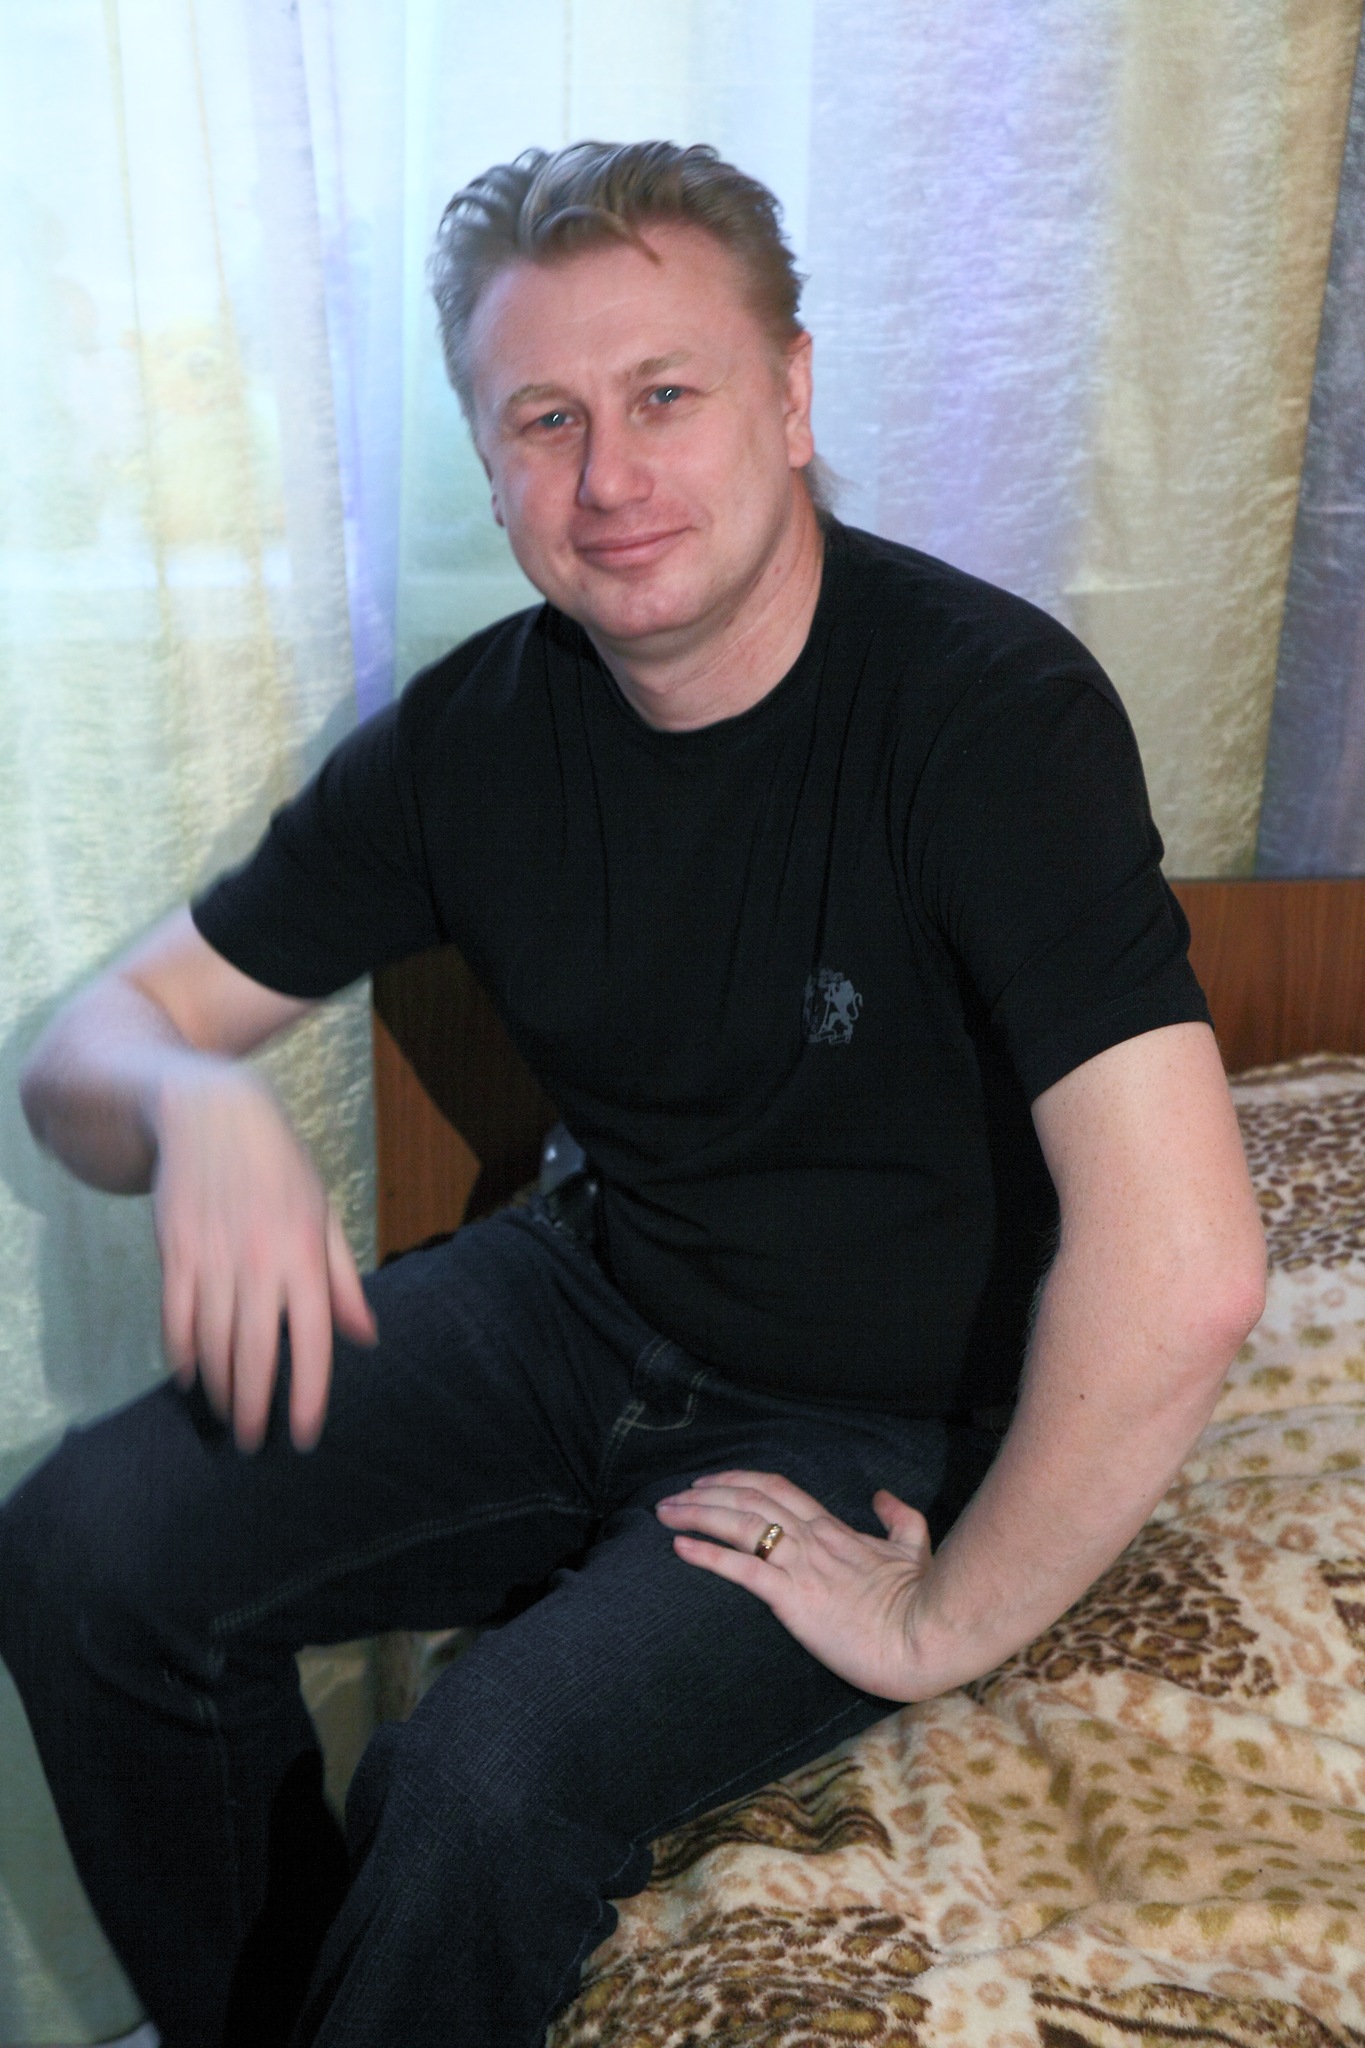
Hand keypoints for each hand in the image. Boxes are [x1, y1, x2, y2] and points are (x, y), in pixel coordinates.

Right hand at [151, 1060, 375, 1451]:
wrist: (210, 1113)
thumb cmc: (279, 1166)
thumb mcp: (323, 1211)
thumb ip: (343, 1280)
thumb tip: (365, 1337)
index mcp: (305, 1253)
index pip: (313, 1339)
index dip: (309, 1393)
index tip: (305, 1434)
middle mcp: (260, 1262)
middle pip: (256, 1352)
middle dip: (255, 1407)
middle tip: (254, 1443)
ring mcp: (213, 1257)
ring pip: (214, 1342)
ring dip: (219, 1387)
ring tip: (227, 1415)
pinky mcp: (174, 1251)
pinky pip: (176, 1316)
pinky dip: (181, 1353)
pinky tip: (190, 1378)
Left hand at [656, 1469, 939, 1700]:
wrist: (926, 1637)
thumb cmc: (923, 1600)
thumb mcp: (915, 1548)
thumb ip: (899, 1517)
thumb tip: (881, 1495)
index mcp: (834, 1529)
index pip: (778, 1488)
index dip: (740, 1479)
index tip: (711, 1481)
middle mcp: (812, 1540)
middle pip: (750, 1498)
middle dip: (706, 1492)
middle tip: (672, 1496)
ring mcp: (801, 1567)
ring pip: (740, 1524)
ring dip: (697, 1514)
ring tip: (664, 1513)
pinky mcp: (794, 1599)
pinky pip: (743, 1569)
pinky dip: (707, 1555)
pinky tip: (680, 1547)